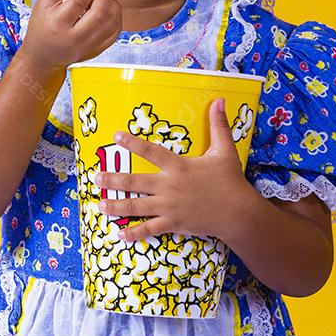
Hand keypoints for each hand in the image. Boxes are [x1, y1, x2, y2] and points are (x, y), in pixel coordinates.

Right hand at [19, 0, 121, 70]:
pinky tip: (103, 12)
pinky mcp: (99, 49)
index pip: (80, 0)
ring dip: (111, 4)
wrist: (44, 53)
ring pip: (113, 21)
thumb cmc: (44, 23)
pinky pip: (116, 29)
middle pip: (100, 12)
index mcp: (58, 23)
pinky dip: (114, 16)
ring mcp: (89, 46)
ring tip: (99, 2)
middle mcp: (75, 38)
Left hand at [94, 98, 255, 242]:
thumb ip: (218, 125)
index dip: (132, 143)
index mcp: (178, 166)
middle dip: (113, 179)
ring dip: (116, 206)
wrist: (239, 213)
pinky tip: (120, 235)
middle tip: (95, 177)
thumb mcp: (225, 150)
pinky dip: (134, 233)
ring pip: (136, 207)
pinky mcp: (173, 223)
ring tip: (99, 205)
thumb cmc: (230, 181)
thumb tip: (219, 100)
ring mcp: (169, 206)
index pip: (151, 151)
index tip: (115, 135)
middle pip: (135, 181)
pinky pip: (149, 229)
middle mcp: (169, 186)